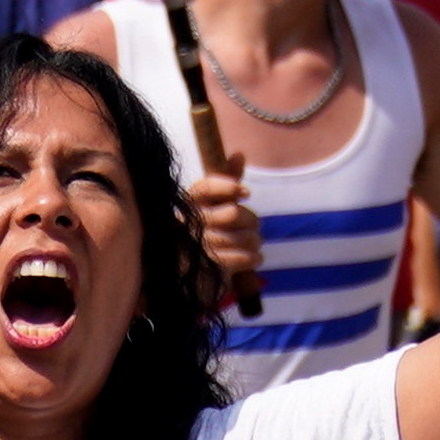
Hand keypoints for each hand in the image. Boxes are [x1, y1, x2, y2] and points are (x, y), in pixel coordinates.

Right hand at [188, 153, 258, 280]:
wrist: (188, 285)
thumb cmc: (204, 242)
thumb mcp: (213, 212)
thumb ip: (226, 185)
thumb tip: (238, 154)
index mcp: (185, 207)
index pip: (204, 189)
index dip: (227, 187)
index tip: (247, 193)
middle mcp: (185, 226)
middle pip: (232, 213)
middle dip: (251, 221)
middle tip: (253, 229)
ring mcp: (195, 249)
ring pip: (241, 238)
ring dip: (254, 242)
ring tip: (254, 246)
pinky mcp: (206, 270)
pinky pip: (241, 258)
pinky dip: (253, 258)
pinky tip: (254, 259)